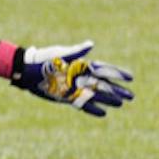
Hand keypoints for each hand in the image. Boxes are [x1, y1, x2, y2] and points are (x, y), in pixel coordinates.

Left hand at [7, 41, 134, 115]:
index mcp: (81, 65)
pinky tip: (104, 114)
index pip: (104, 69)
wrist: (27, 70)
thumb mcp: (60, 54)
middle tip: (131, 96)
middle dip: (117, 90)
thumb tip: (91, 44)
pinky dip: (93, 109)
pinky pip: (83, 104)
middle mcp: (81, 77)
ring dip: (108, 100)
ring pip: (96, 95)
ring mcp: (75, 88)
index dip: (117, 73)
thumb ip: (77, 52)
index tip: (130, 78)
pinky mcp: (67, 97)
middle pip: (103, 84)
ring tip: (121, 104)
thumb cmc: (44, 59)